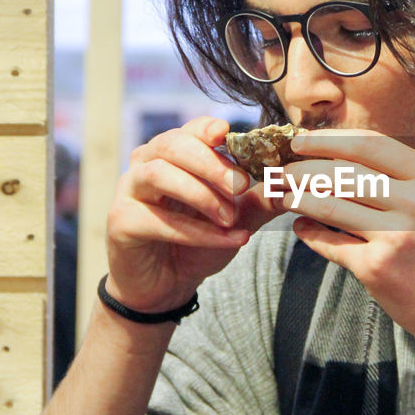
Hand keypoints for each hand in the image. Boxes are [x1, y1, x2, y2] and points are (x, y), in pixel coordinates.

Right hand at [105, 117, 283, 312]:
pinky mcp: (121, 222)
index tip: (229, 135)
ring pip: (159, 175)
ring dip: (202, 195)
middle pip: (173, 145)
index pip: (189, 130)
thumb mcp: (236, 218)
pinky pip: (159, 221)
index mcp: (171, 155)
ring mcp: (128, 192)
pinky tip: (228, 240)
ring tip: (230, 218)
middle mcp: (145, 165)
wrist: (166, 286)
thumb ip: (261, 200)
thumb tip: (293, 182)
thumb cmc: (197, 244)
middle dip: (211, 164)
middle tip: (242, 185)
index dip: (208, 129)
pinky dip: (197, 231)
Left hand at [283, 128, 414, 358]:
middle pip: (343, 172)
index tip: (300, 140)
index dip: (328, 140)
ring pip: (329, 203)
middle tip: (282, 170)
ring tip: (283, 194)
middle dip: (303, 168)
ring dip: (297, 197)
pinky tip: (301, 227)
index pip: (370, 144)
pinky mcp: (377, 268)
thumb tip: (349, 159)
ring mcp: (396, 235)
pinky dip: (308, 232)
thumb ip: (407, 181)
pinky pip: (329, 242)